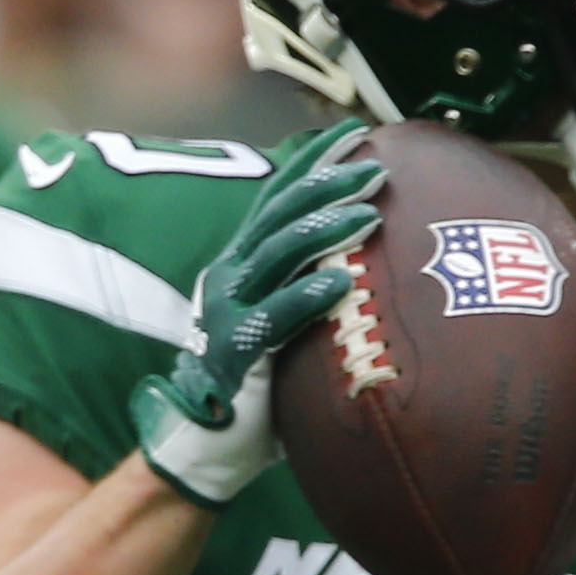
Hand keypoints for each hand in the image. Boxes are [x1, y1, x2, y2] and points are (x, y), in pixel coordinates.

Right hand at [128, 126, 382, 505]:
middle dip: (327, 184)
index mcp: (240, 263)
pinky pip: (272, 319)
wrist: (201, 442)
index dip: (311, 161)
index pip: (276, 197)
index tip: (352, 133)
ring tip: (369, 212)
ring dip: (325, 229)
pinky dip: (306, 297)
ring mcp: (226, 312)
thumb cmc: (255, 383)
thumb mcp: (278, 321)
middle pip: (279, 216)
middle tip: (374, 169)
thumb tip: (368, 262)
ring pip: (277, 256)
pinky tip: (340, 282)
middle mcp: (228, 276)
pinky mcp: (233, 354)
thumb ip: (305, 288)